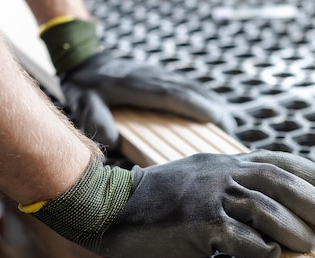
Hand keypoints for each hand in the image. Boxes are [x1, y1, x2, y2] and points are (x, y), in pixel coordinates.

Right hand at [27, 150, 314, 257]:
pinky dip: (260, 248)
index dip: (305, 171)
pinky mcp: (199, 225)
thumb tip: (261, 197)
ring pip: (265, 209)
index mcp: (223, 162)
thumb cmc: (157, 196)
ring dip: (292, 229)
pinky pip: (239, 238)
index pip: (274, 160)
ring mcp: (210, 198)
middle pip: (278, 182)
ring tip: (308, 245)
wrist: (113, 206)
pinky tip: (270, 256)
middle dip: (310, 200)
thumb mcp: (197, 174)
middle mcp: (222, 175)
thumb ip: (227, 179)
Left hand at [60, 51, 235, 147]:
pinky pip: (190, 87)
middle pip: (192, 92)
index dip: (196, 107)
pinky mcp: (164, 77)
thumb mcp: (84, 104)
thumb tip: (112, 141)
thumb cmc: (86, 86)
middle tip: (231, 131)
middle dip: (214, 109)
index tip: (216, 120)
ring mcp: (161, 75)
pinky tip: (215, 112)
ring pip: (194, 88)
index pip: (174, 95)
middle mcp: (155, 78)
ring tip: (228, 127)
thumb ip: (96, 120)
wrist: (85, 61)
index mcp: (139, 87)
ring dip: (213, 104)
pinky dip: (206, 99)